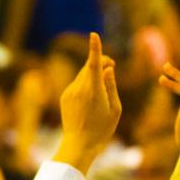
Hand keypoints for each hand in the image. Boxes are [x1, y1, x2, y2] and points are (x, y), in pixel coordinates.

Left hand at [54, 32, 122, 166]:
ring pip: (83, 75)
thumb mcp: (115, 109)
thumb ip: (111, 86)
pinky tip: (91, 101)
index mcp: (93, 91)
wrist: (79, 144)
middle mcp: (79, 88)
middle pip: (89, 67)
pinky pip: (77, 84)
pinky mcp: (65, 97)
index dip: (95, 48)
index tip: (94, 35)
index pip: (94, 64)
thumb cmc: (102, 129)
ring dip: (93, 75)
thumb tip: (107, 69)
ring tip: (103, 89)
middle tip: (112, 65)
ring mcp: (70, 92)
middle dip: (100, 62)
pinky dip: (86, 85)